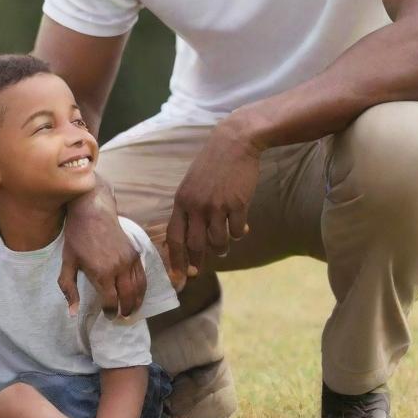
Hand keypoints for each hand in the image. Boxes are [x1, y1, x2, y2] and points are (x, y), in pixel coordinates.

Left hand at [59, 179, 146, 316]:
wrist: (93, 210)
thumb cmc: (77, 236)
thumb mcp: (67, 262)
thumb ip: (69, 288)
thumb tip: (73, 313)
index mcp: (102, 273)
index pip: (111, 301)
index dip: (110, 312)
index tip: (108, 316)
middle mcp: (119, 268)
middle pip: (128, 297)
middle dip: (126, 310)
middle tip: (122, 317)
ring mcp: (129, 259)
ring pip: (139, 287)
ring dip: (137, 301)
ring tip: (132, 309)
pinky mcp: (135, 252)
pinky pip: (142, 274)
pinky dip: (142, 287)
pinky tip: (138, 292)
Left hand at [167, 119, 259, 281]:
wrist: (235, 142)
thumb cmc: (213, 163)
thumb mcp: (193, 183)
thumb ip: (190, 207)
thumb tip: (192, 236)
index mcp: (182, 200)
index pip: (175, 237)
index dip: (176, 259)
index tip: (179, 275)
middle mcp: (196, 205)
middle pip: (195, 245)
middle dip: (196, 262)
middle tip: (197, 271)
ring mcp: (217, 205)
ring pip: (218, 242)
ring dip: (222, 248)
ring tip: (224, 247)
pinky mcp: (237, 204)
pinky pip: (237, 231)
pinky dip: (239, 233)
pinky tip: (242, 227)